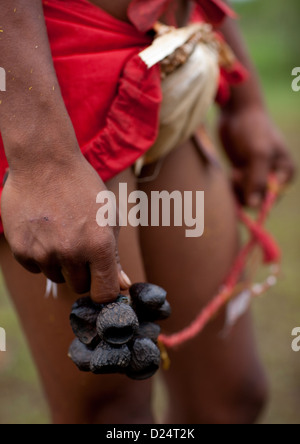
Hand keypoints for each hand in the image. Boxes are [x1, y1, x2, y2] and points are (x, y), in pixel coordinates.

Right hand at [1, 148, 130, 302]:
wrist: (44, 162)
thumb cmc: (82, 188)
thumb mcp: (108, 217)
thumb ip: (114, 256)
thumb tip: (123, 286)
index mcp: (99, 246)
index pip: (104, 293)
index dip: (104, 290)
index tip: (100, 282)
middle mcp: (72, 253)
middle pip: (79, 287)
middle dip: (82, 272)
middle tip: (79, 246)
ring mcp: (44, 253)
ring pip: (57, 277)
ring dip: (60, 263)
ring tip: (60, 233)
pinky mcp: (21, 250)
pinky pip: (35, 268)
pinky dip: (40, 256)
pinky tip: (42, 231)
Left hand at [219, 106, 295, 207]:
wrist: (236, 113)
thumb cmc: (252, 130)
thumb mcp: (258, 154)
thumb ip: (257, 180)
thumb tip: (254, 206)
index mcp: (284, 173)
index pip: (272, 199)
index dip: (257, 195)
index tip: (246, 178)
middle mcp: (273, 177)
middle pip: (258, 200)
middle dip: (246, 190)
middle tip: (238, 173)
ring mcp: (257, 176)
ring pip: (245, 197)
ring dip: (237, 190)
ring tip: (234, 172)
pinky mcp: (242, 174)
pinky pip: (237, 191)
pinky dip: (231, 187)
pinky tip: (230, 174)